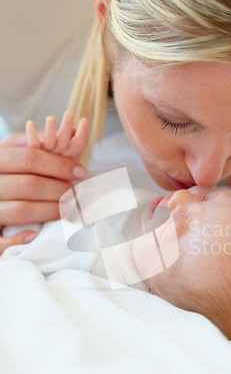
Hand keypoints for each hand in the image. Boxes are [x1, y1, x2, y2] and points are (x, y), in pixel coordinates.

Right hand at [0, 131, 86, 252]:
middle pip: (28, 184)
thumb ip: (37, 141)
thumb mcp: (14, 148)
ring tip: (68, 209)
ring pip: (20, 210)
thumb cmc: (5, 168)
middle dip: (58, 189)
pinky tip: (35, 234)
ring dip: (50, 211)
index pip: (29, 158)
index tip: (80, 171)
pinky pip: (0, 241)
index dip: (58, 165)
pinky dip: (17, 239)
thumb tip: (74, 132)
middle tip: (76, 193)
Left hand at [26, 111, 87, 160]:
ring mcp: (47, 155)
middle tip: (68, 113)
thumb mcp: (69, 150)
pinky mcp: (34, 153)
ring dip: (50, 129)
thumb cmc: (59, 158)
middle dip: (66, 127)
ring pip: (49, 142)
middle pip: (64, 141)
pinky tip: (30, 123)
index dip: (82, 133)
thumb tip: (74, 130)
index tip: (84, 120)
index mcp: (71, 155)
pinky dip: (31, 133)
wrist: (43, 174)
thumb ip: (73, 139)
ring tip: (51, 118)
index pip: (79, 145)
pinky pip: (33, 143)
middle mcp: (60, 156)